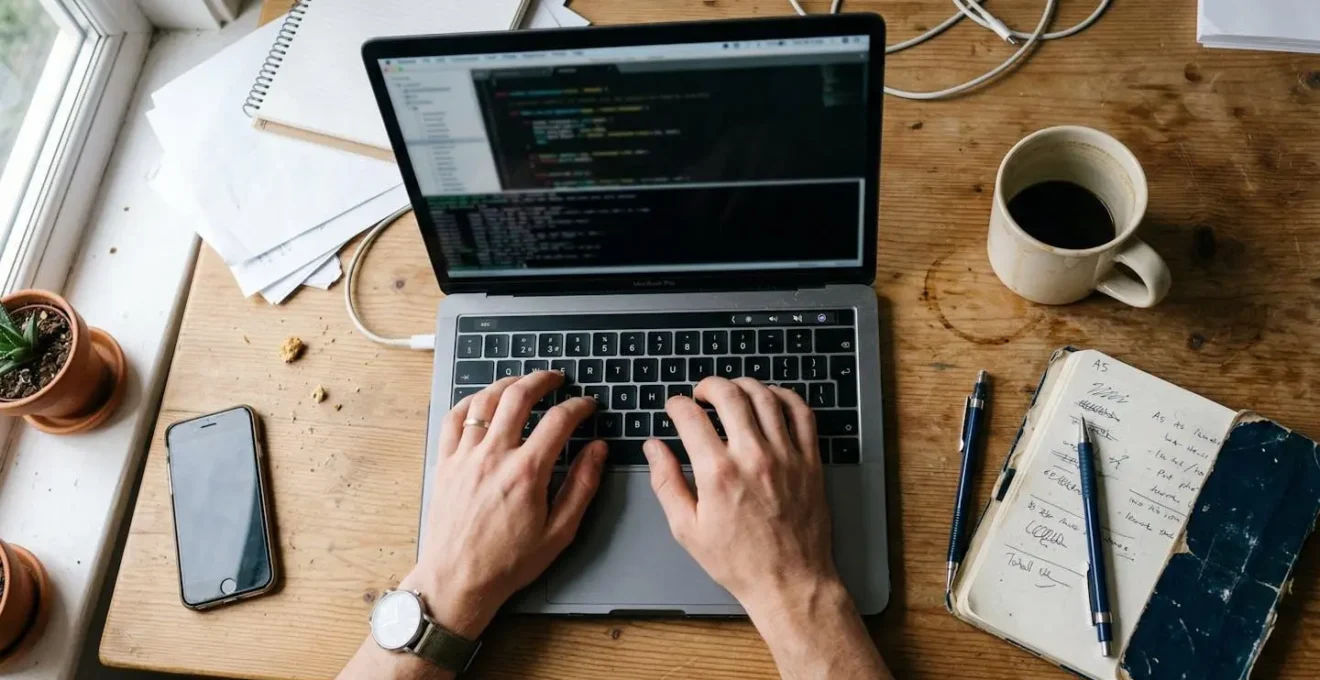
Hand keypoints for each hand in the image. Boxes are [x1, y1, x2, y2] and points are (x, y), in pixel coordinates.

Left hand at [400, 371, 606, 638]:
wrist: (457, 580)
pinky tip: (483, 402)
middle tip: (556, 379)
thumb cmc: (509, 562)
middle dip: (542, 380)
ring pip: (484, 400)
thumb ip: (582, 485)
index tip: (587, 405)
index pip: (559, 420)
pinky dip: (470, 402)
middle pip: (519, 396)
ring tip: (522, 383)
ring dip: (507, 384)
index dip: (579, 406)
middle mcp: (494, 456)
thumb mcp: (559, 531)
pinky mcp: (445, 463)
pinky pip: (454, 418)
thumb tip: (598, 450)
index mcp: (527, 472)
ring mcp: (465, 456)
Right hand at [643, 377, 838, 614]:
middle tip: (701, 393)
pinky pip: (801, 413)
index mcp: (718, 473)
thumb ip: (666, 482)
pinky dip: (784, 396)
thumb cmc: (738, 561)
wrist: (789, 581)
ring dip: (743, 386)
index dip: (676, 404)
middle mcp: (753, 457)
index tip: (674, 407)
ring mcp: (786, 456)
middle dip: (709, 386)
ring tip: (732, 392)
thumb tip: (654, 448)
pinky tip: (771, 399)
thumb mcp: (687, 529)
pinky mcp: (809, 461)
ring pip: (765, 397)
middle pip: (729, 395)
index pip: (690, 416)